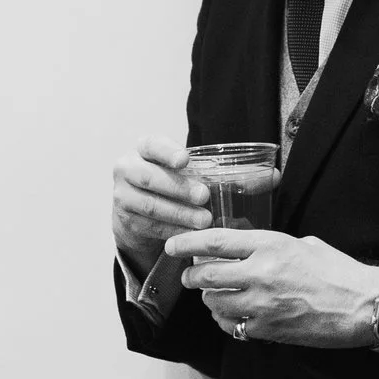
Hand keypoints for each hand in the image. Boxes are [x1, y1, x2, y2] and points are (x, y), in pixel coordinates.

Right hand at [112, 136, 210, 266]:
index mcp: (143, 149)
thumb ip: (207, 170)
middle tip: (204, 196)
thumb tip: (256, 179)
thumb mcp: (182, 169)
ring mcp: (122, 195)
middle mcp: (127, 169)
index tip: (185, 160)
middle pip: (150, 178)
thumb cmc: (169, 181)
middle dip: (179, 188)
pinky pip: (150, 226)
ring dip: (180, 214)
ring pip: (150, 205)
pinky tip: (191, 233)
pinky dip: (173, 230)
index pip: (152, 145)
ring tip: (204, 220)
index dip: (168, 152)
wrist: (138, 208)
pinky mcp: (125, 220)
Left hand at [167, 227, 378, 348]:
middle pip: (206, 275)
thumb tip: (249, 248)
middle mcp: (261, 273)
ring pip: (214, 303)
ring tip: (215, 296)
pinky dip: (226, 320)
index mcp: (270, 246)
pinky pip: (232, 326)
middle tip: (190, 276)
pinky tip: (233, 315)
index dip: (188, 243)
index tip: (172, 246)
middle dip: (192, 276)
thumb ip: (272, 246)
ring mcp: (262, 305)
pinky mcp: (268, 330)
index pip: (216, 242)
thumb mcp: (305, 244)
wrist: (363, 306)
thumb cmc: (338, 272)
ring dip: (210, 299)